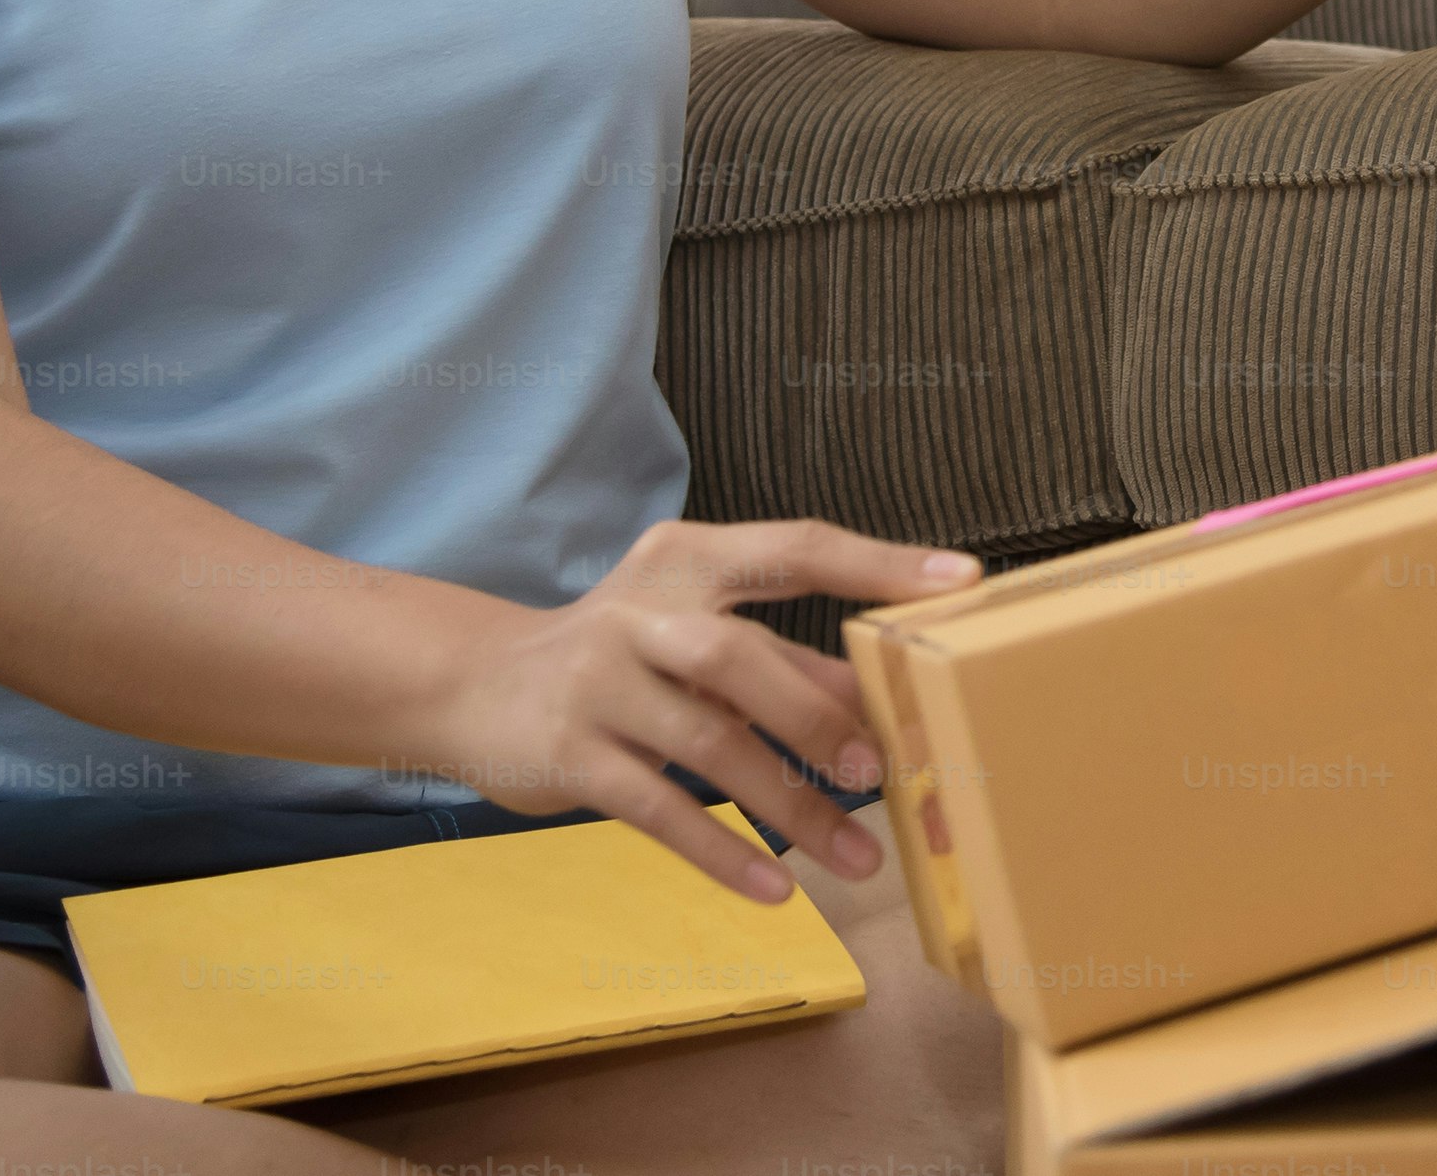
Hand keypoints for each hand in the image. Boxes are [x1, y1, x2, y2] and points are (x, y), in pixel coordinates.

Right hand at [425, 516, 979, 901]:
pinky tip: (773, 890)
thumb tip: (883, 702)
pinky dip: (719, 852)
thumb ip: (781, 661)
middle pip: (738, 656)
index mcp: (688, 559)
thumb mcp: (693, 637)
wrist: (475, 684)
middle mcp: (641, 611)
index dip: (878, 564)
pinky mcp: (570, 754)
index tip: (961, 581)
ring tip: (858, 858)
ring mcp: (599, 682)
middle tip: (882, 770)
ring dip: (787, 806)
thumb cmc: (620, 656)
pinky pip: (657, 809)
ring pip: (704, 743)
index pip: (795, 546)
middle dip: (815, 715)